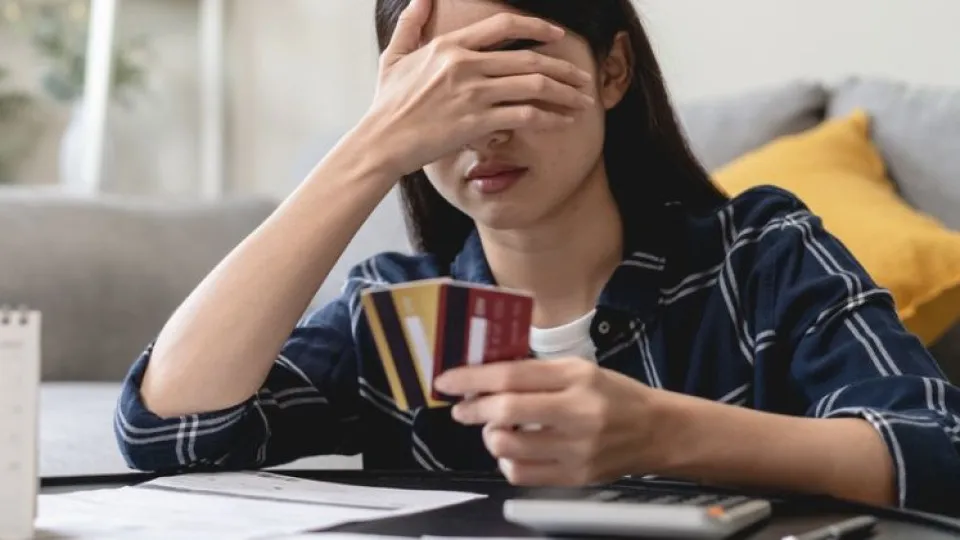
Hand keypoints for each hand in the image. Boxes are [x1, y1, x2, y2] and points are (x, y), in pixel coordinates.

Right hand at [359, 0, 595, 177]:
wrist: (381, 141)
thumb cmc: (388, 104)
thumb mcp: (394, 56)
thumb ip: (411, 23)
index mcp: (450, 45)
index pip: (504, 25)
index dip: (537, 27)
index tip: (558, 35)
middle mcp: (465, 64)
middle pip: (529, 58)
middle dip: (563, 67)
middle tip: (582, 76)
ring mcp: (473, 93)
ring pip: (534, 85)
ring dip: (565, 93)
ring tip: (582, 100)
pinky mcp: (478, 122)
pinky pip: (525, 115)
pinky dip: (550, 118)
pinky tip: (562, 122)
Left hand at [434, 358, 662, 486]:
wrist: (657, 431)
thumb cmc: (614, 394)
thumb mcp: (580, 369)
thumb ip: (536, 372)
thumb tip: (485, 377)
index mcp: (577, 378)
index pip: (513, 376)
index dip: (472, 378)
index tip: (447, 380)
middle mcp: (577, 414)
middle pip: (507, 412)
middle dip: (474, 409)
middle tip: (463, 408)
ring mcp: (576, 450)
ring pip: (508, 447)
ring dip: (490, 436)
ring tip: (496, 428)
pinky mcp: (575, 477)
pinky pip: (521, 473)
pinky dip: (507, 461)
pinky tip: (515, 450)